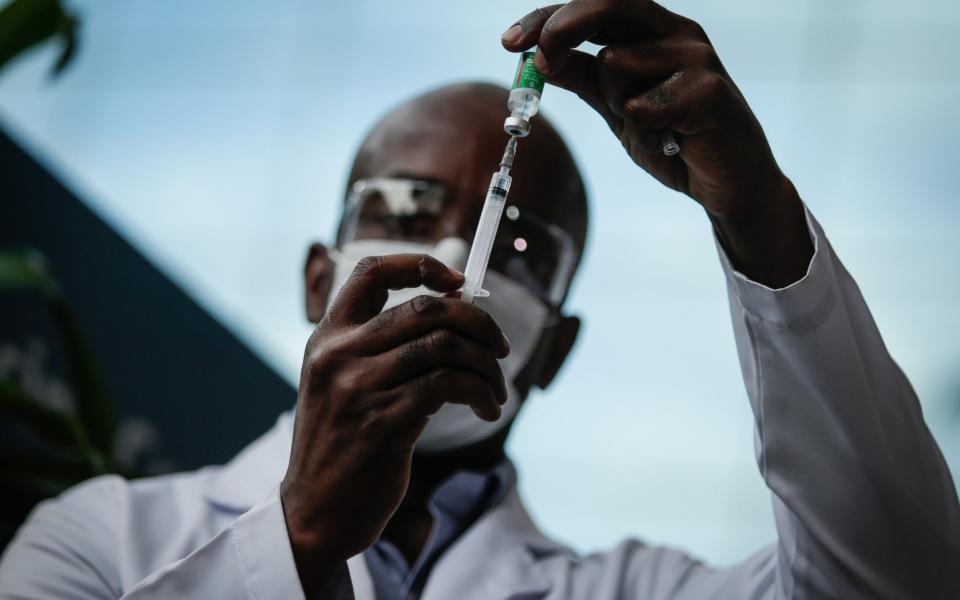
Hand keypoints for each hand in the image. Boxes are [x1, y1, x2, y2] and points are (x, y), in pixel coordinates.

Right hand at [279, 255, 508, 594]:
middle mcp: (338, 355)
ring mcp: (359, 388)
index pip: (372, 273)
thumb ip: (380, 348)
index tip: (460, 282)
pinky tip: (487, 410)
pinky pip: (449, 385)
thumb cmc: (341, 445)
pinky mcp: (384, 423)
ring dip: (485, 365)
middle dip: (478, 323)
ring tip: (495, 391)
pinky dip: (480, 392)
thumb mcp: (341, 385)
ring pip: (445, 346)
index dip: (422, 266)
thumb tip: (455, 311)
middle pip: (426, 308)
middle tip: (499, 348)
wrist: (315, 512)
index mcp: (326, 338)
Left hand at [503, 1, 812, 286]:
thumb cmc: (674, 140)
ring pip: (616, 64)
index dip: (547, 19)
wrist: (728, 183)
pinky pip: (642, 104)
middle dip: (562, 29)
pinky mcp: (709, 89)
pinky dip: (645, 127)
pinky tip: (673, 137)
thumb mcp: (618, 109)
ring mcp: (695, 56)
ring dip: (617, 104)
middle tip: (540, 63)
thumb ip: (586, 82)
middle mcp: (675, 32)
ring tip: (652, 125)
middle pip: (607, 4)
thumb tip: (540, 61)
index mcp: (652, 31)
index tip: (509, 43)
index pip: (592, 7)